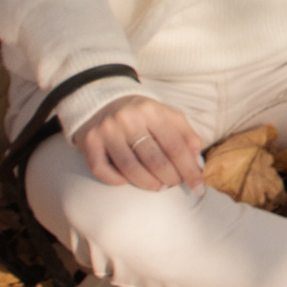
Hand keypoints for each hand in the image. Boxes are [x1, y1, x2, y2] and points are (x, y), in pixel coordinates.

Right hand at [76, 96, 206, 191]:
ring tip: (157, 186)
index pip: (176, 147)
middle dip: (170, 179)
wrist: (102, 100)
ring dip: (148, 184)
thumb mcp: (167, 116)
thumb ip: (186, 134)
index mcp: (152, 111)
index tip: (198, 186)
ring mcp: (106, 130)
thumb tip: (197, 161)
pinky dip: (117, 181)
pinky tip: (127, 181)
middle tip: (173, 184)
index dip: (189, 170)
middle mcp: (128, 119)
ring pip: (130, 169)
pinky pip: (103, 171)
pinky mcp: (89, 141)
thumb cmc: (141, 114)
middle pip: (155, 161)